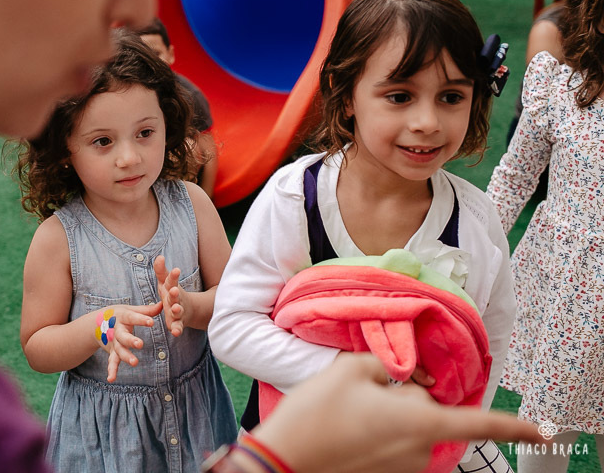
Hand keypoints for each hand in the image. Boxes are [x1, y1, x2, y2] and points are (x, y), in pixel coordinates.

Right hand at [94, 302, 162, 382]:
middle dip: (131, 340)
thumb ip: (146, 310)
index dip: (141, 320)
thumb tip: (163, 304)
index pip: (132, 317)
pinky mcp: (112, 352)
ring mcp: (114, 343)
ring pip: (119, 350)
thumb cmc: (119, 315)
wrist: (96, 323)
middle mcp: (117, 330)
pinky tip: (111, 379)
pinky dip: (111, 370)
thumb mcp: (130, 310)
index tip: (151, 322)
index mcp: (122, 317)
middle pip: (123, 336)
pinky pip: (112, 362)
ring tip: (134, 362)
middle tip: (140, 344)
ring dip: (126, 356)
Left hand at [154, 255, 186, 336]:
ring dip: (177, 310)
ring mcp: (179, 311)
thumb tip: (159, 256)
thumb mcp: (165, 282)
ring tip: (175, 309)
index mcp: (172, 288)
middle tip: (174, 290)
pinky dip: (177, 329)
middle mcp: (177, 299)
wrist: (188, 310)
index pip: (172, 280)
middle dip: (175, 293)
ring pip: (178, 311)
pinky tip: (174, 332)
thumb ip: (161, 271)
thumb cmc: (172, 293)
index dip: (174, 275)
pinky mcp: (178, 323)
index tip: (176, 269)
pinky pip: (178, 327)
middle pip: (175, 296)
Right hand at [250, 353, 543, 472]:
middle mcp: (418, 451)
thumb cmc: (317, 415)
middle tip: (366, 387)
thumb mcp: (348, 371)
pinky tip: (347, 427)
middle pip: (427, 412)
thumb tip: (396, 372)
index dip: (514, 425)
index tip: (541, 432)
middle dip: (406, 397)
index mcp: (418, 422)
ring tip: (349, 411)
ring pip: (409, 430)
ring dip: (390, 416)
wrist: (284, 461)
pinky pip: (393, 447)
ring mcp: (402, 469)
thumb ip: (383, 363)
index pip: (479, 422)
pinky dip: (378, 434)